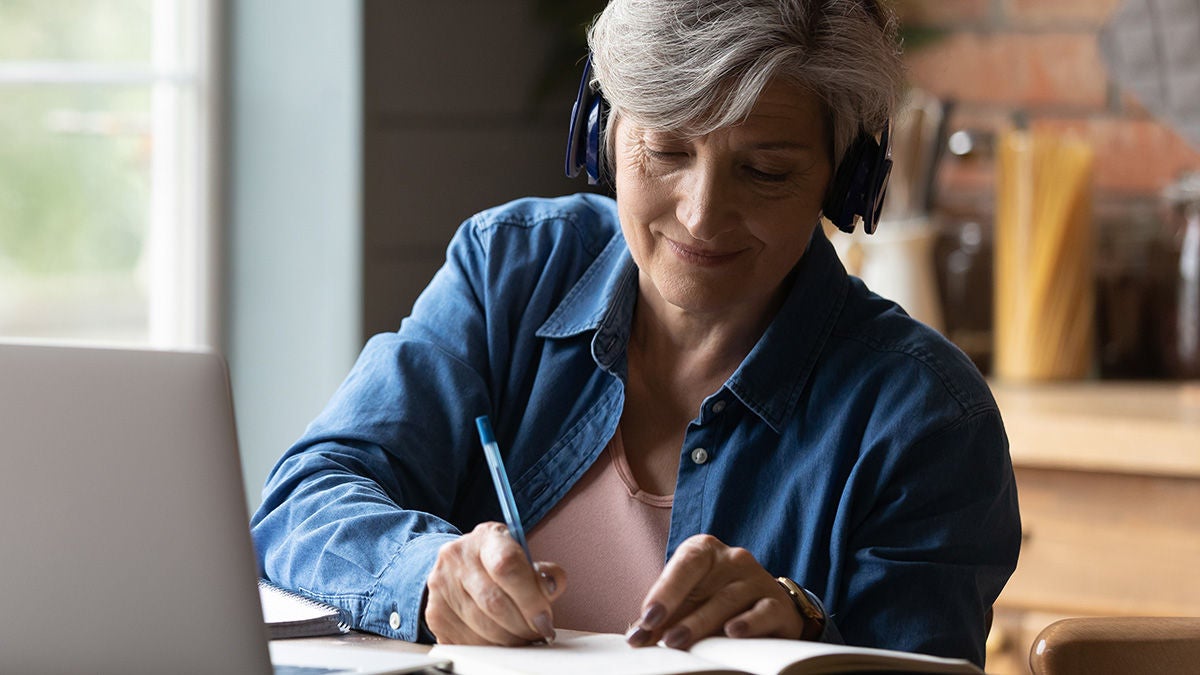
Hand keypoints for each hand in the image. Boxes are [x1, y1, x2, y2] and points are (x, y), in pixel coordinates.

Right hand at [424, 521, 565, 644]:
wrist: (458, 567)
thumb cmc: (497, 562)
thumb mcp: (523, 556)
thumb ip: (543, 572)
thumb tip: (552, 586)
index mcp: (486, 538)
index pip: (508, 565)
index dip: (530, 598)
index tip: (545, 618)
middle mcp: (458, 557)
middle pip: (495, 601)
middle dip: (523, 625)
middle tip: (538, 632)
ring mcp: (442, 585)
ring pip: (482, 626)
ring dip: (510, 640)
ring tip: (523, 636)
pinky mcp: (435, 614)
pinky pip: (468, 641)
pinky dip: (491, 646)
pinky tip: (501, 640)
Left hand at [626, 534, 806, 649]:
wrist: (767, 608)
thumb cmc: (716, 601)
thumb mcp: (688, 603)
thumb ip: (663, 618)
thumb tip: (636, 638)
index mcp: (705, 550)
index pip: (684, 564)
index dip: (664, 591)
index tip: (647, 618)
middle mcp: (732, 558)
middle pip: (703, 583)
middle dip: (678, 612)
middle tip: (662, 639)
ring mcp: (757, 578)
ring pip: (727, 600)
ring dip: (702, 624)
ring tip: (680, 642)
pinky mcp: (777, 603)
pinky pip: (763, 611)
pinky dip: (748, 623)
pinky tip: (732, 633)